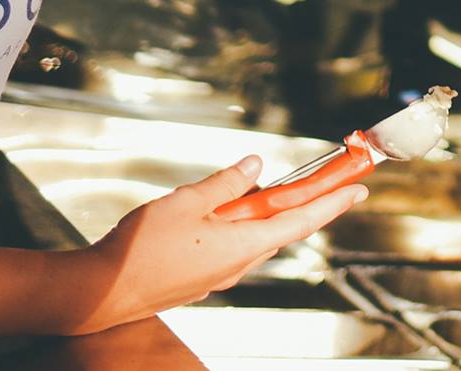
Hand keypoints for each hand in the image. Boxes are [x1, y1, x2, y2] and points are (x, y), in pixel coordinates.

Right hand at [74, 157, 363, 332]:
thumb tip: (253, 167)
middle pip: (283, 228)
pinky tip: (227, 211)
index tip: (358, 187)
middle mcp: (238, 264)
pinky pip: (233, 246)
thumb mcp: (187, 202)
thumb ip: (226, 183)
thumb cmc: (141, 251)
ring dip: (270, 213)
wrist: (102, 293)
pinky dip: (242, 225)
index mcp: (243, 245)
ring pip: (256, 238)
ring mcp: (219, 274)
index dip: (333, 201)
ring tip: (273, 187)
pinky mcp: (201, 277)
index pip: (302, 220)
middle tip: (329, 178)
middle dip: (306, 202)